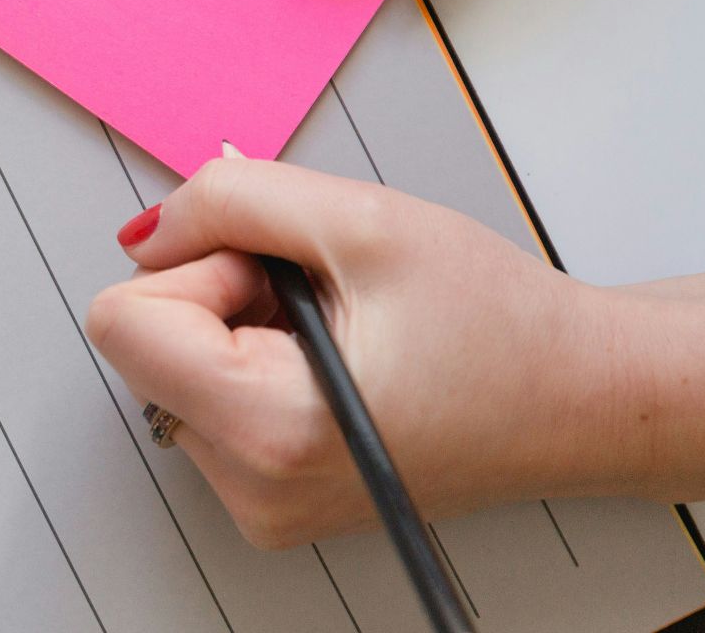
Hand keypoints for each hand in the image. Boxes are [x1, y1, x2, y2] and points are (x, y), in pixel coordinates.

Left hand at [86, 159, 653, 548]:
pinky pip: (207, 399)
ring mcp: (256, 503)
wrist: (582, 398)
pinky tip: (336, 362)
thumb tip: (145, 230)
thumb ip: (229, 202)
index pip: (122, 321)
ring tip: (343, 333)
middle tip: (324, 300)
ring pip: (172, 367)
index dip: (196, 268)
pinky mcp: (267, 498)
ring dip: (240, 327)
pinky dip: (255, 362)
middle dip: (220, 295)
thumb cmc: (498, 322)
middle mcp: (250, 487)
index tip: (280, 273)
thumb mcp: (360, 219)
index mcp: (268, 430)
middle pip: (142, 344)